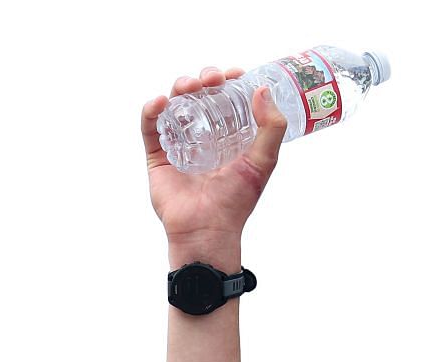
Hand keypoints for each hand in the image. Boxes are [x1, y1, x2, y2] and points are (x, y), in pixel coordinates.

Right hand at [141, 66, 288, 259]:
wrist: (207, 229)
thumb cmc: (236, 201)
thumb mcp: (263, 162)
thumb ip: (271, 128)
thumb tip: (261, 89)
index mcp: (227, 135)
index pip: (226, 98)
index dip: (229, 81)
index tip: (235, 74)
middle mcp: (202, 136)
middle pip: (198, 96)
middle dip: (203, 80)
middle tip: (212, 80)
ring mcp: (178, 144)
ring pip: (174, 104)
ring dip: (180, 87)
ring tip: (189, 87)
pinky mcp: (157, 156)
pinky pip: (149, 127)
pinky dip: (151, 110)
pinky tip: (160, 102)